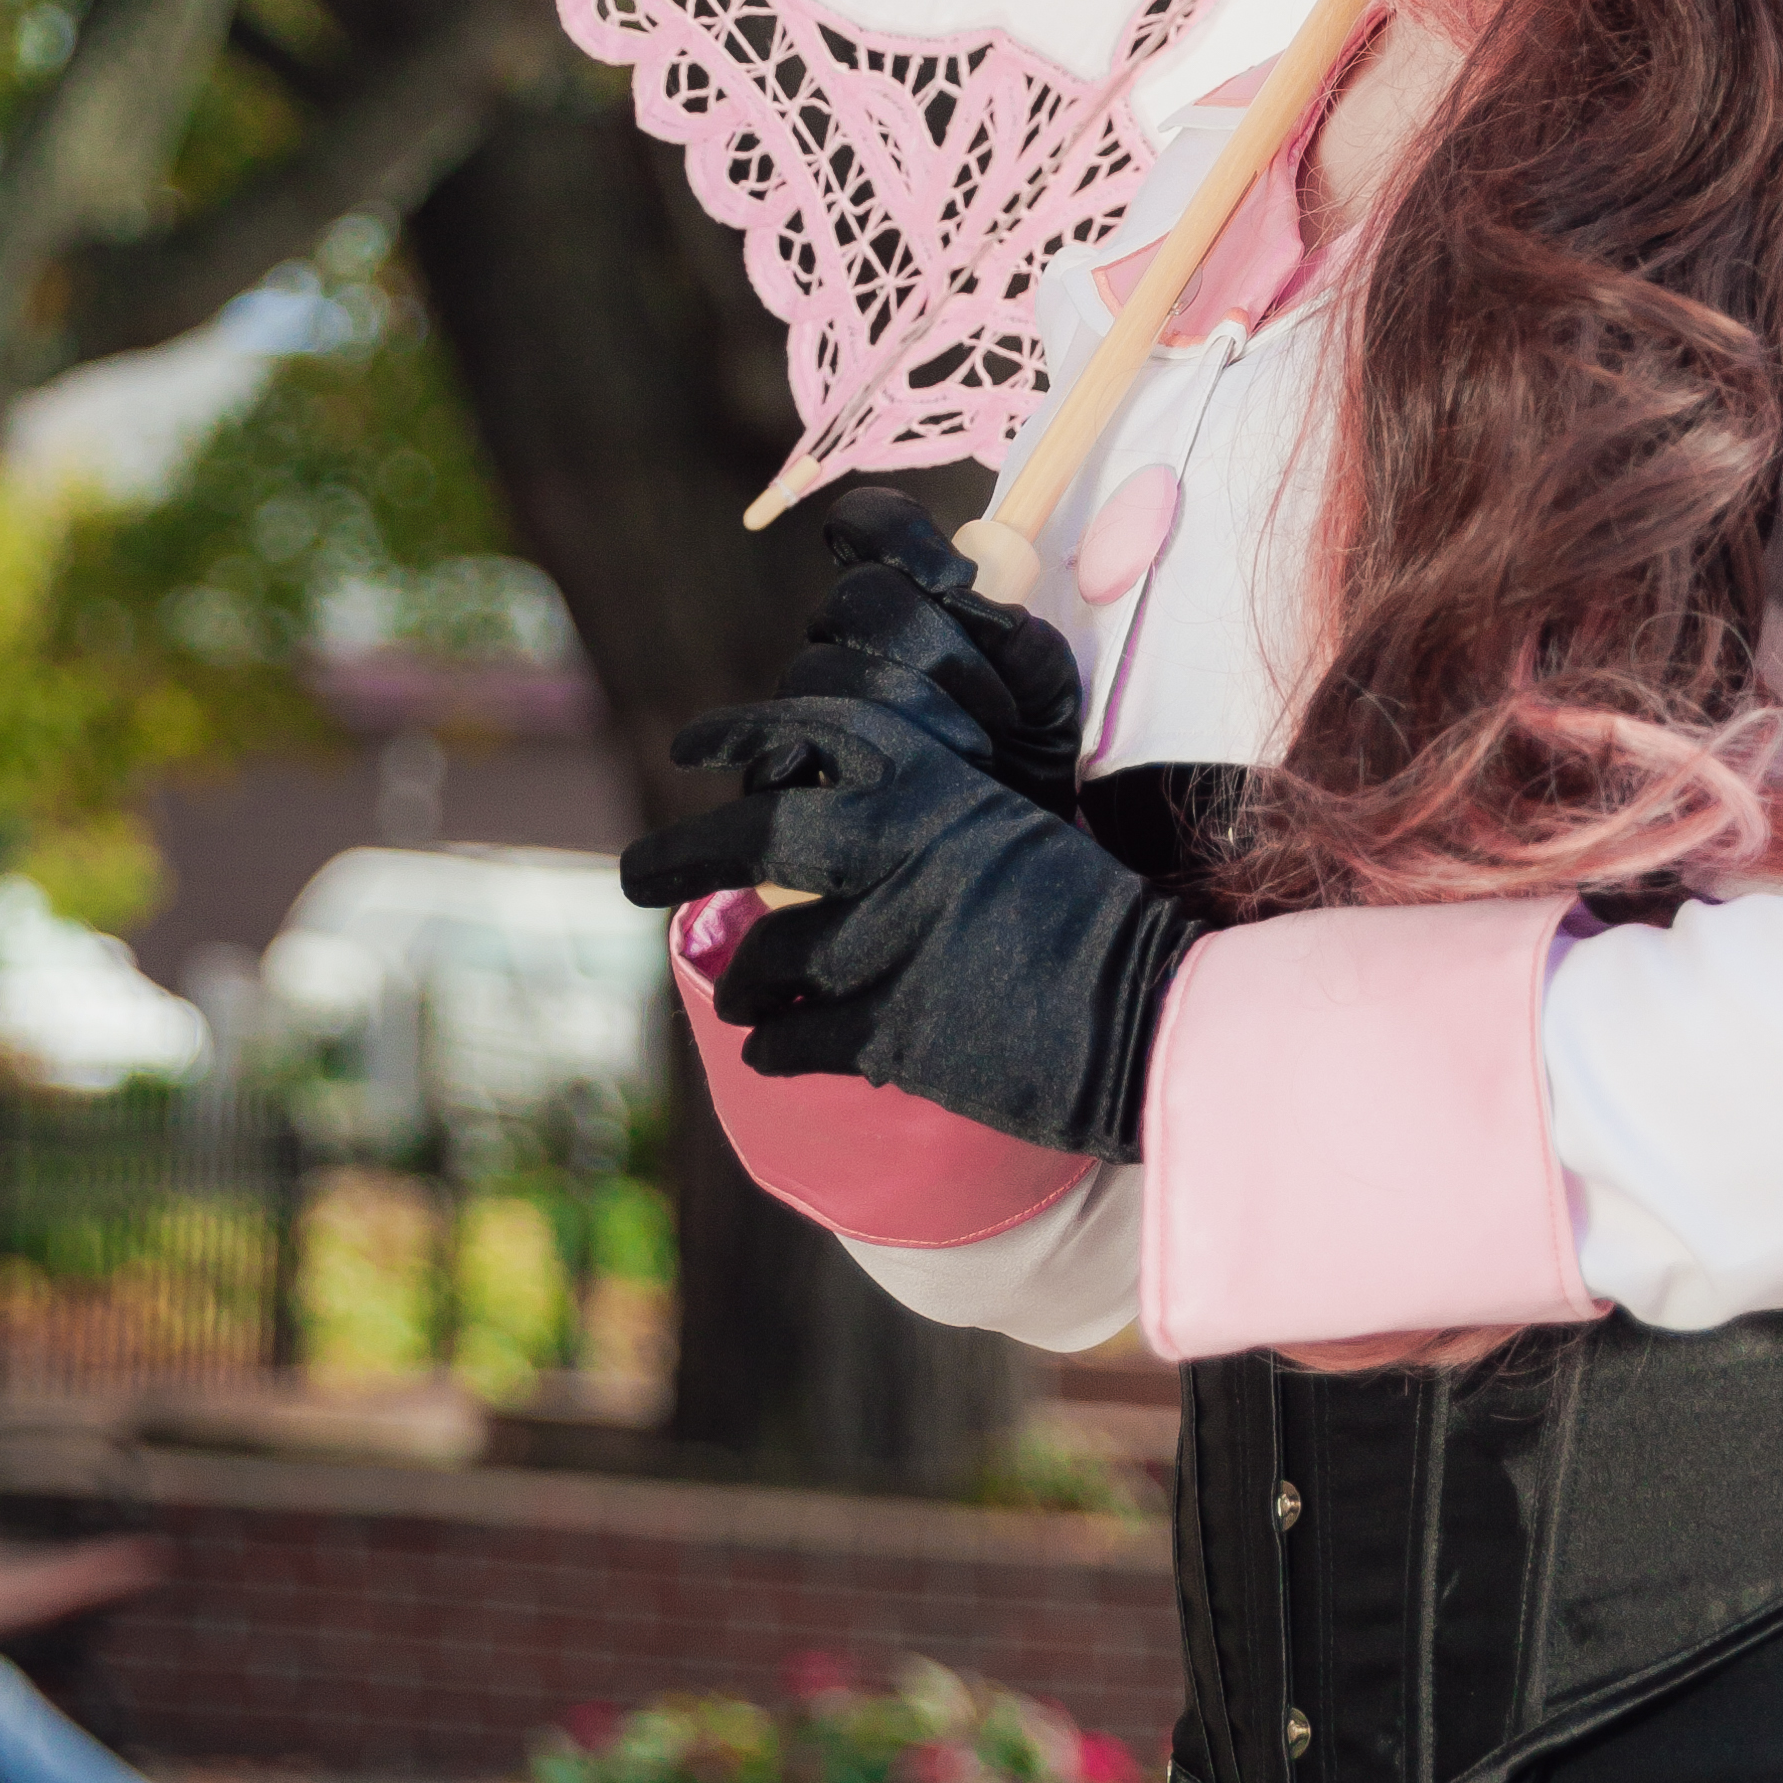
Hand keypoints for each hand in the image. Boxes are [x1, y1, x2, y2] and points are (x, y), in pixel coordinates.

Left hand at [622, 682, 1193, 1160]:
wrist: (1150, 1014)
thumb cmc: (1090, 920)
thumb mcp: (1015, 829)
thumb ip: (930, 812)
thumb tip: (847, 802)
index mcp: (938, 785)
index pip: (814, 730)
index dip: (740, 735)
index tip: (692, 749)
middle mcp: (900, 850)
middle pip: (754, 835)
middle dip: (676, 856)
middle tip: (631, 877)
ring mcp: (889, 941)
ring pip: (765, 956)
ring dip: (742, 983)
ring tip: (739, 994)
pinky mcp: (889, 1030)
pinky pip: (791, 1041)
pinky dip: (775, 1049)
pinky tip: (775, 1052)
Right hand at [775, 485, 1084, 815]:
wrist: (1002, 871)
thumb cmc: (1021, 776)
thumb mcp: (1052, 713)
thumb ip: (1036, 658)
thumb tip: (1003, 625)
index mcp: (904, 606)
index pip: (871, 526)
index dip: (903, 533)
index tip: (960, 580)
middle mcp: (844, 644)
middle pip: (856, 597)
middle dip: (933, 645)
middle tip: (996, 712)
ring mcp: (805, 705)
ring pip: (822, 669)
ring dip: (908, 712)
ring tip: (970, 762)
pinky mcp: (779, 774)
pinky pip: (780, 748)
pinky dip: (839, 764)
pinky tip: (892, 787)